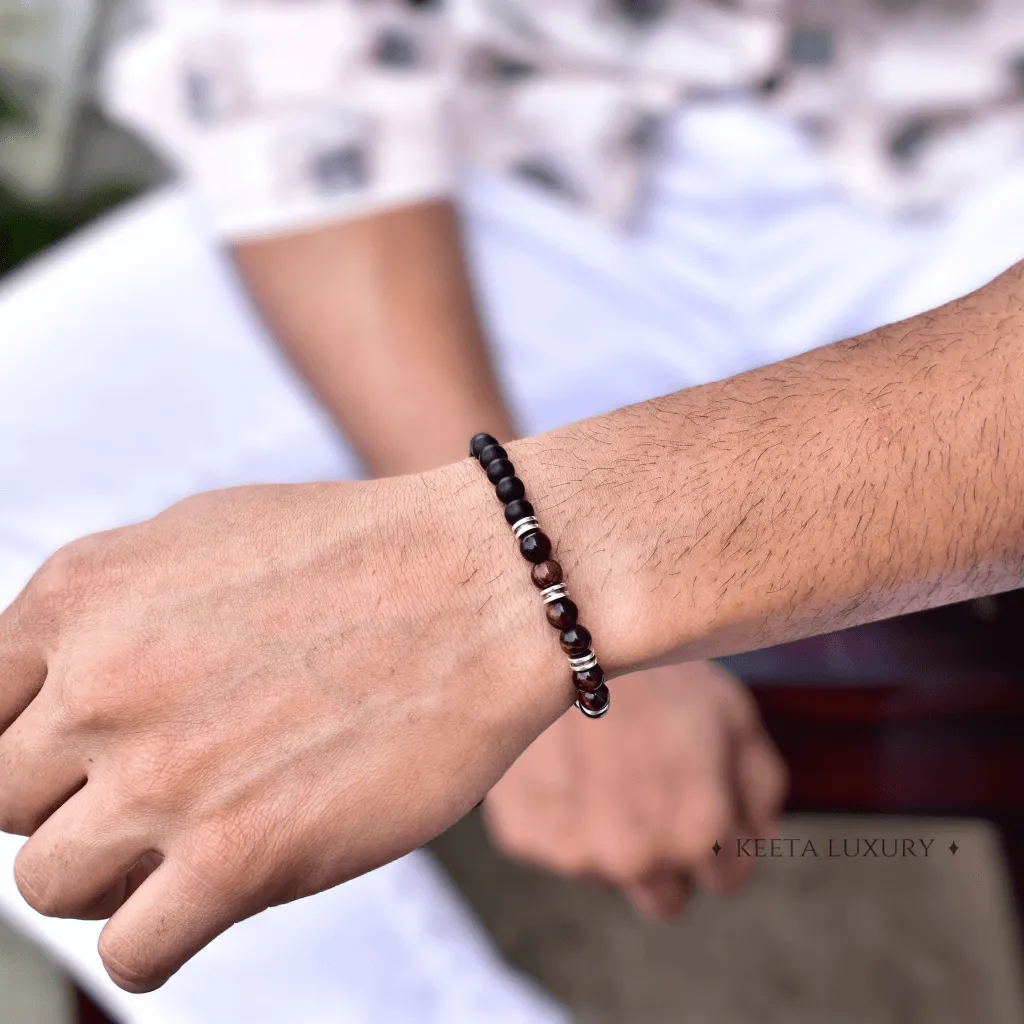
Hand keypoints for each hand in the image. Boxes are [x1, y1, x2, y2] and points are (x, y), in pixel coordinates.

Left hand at [0, 473, 577, 992]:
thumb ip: (104, 611)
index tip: (78, 758)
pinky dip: (161, 936)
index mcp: (81, 596)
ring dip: (114, 870)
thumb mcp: (200, 534)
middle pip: (4, 801)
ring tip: (195, 833)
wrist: (485, 585)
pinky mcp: (241, 859)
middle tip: (156, 784)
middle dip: (72, 800)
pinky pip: (133, 954)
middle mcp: (103, 685)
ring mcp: (165, 778)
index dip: (29, 740)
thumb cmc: (361, 554)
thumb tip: (52, 683)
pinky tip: (215, 890)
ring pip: (50, 887)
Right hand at [482, 661, 787, 917]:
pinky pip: (552, 841)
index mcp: (700, 832)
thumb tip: (755, 837)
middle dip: (668, 857)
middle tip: (650, 789)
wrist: (557, 637)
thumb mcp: (732, 710)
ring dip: (609, 832)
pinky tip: (560, 757)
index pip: (727, 879)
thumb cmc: (652, 667)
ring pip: (605, 870)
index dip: (721, 838)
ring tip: (600, 758)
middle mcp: (638, 857)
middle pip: (664, 897)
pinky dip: (559, 810)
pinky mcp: (523, 835)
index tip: (700, 798)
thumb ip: (760, 786)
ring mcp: (574, 851)